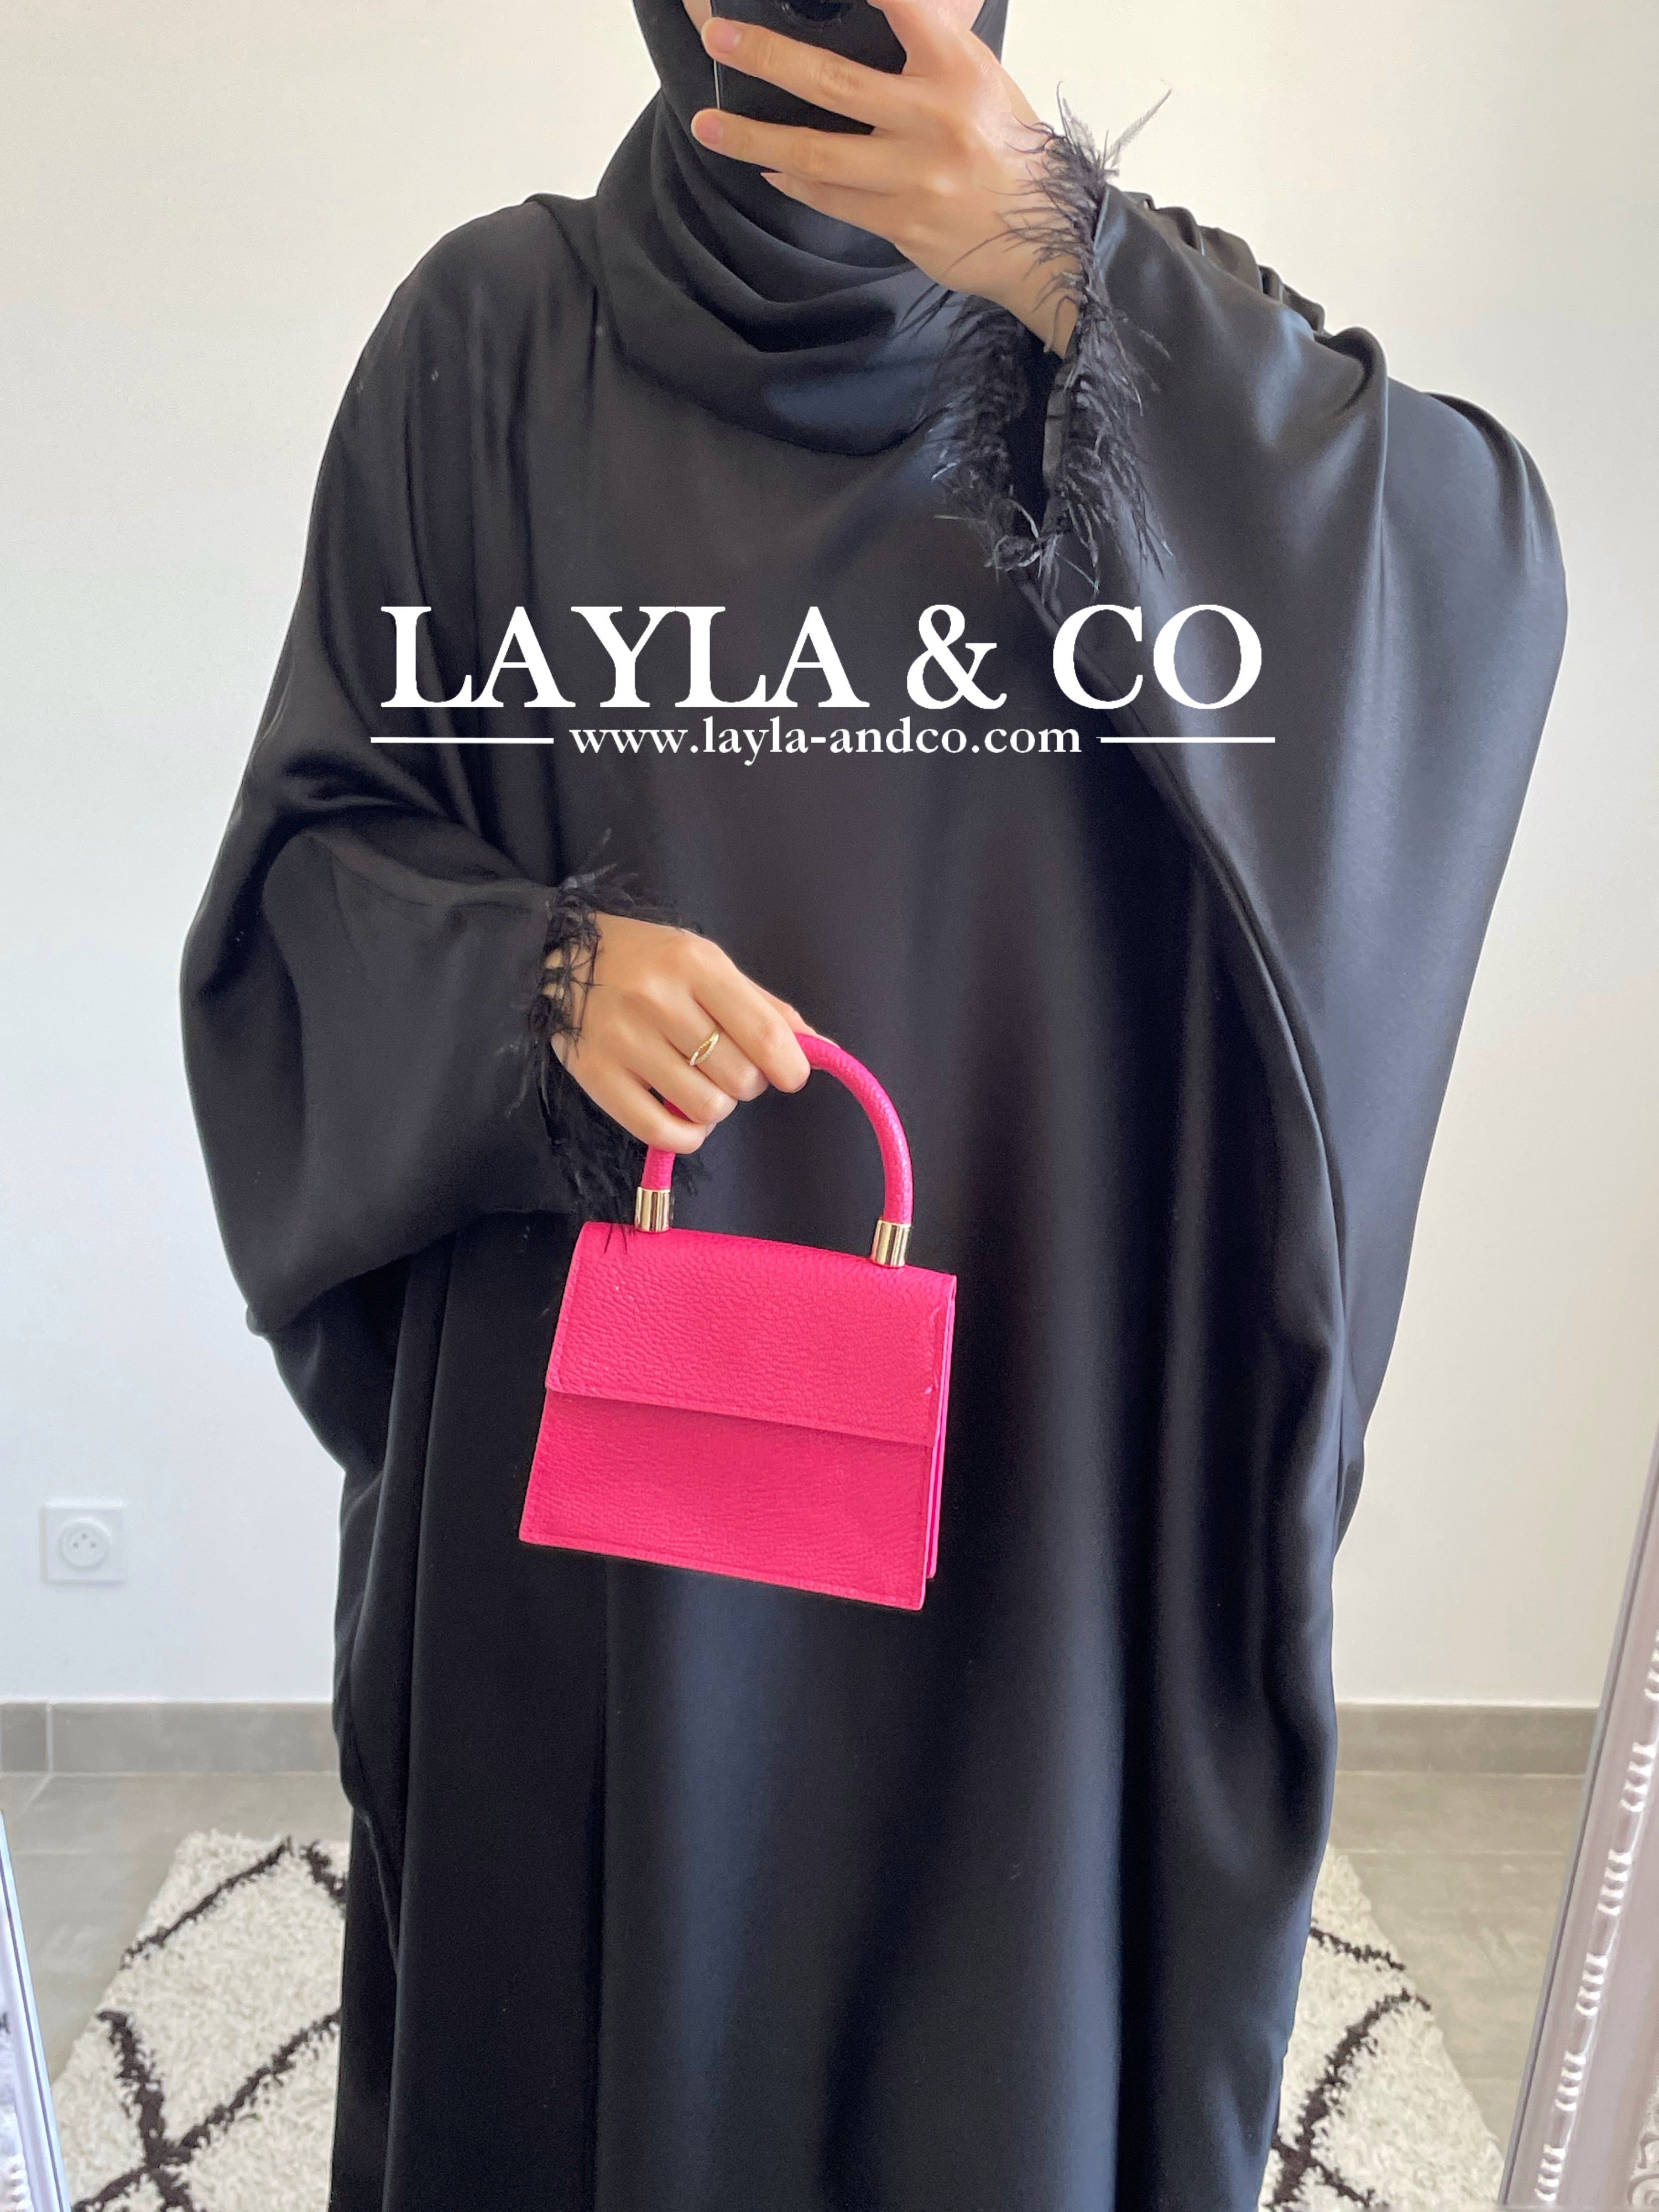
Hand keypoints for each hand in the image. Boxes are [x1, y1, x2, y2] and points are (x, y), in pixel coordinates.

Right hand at [545, 913, 813, 1149]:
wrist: (556, 957)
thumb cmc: (646, 960)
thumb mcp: (706, 963)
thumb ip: (761, 1006)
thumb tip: (819, 1047)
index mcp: (695, 965)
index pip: (765, 1033)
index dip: (791, 1067)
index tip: (791, 1075)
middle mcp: (658, 1001)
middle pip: (739, 1077)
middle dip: (747, 1082)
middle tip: (727, 1066)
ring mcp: (623, 1041)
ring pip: (706, 1108)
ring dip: (716, 1106)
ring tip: (698, 1082)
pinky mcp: (596, 1077)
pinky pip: (661, 1132)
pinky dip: (687, 1135)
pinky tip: (685, 1116)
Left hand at [690, 0, 1078, 354]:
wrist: (1041, 233)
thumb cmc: (1006, 147)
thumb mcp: (980, 78)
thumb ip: (928, 48)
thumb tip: (869, 20)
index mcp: (958, 70)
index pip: (902, 5)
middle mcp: (935, 121)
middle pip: (833, 83)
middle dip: (767, 57)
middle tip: (718, 37)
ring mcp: (916, 178)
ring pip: (818, 154)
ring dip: (754, 137)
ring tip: (708, 124)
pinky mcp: (903, 223)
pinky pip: (834, 200)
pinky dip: (794, 181)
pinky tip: (766, 164)